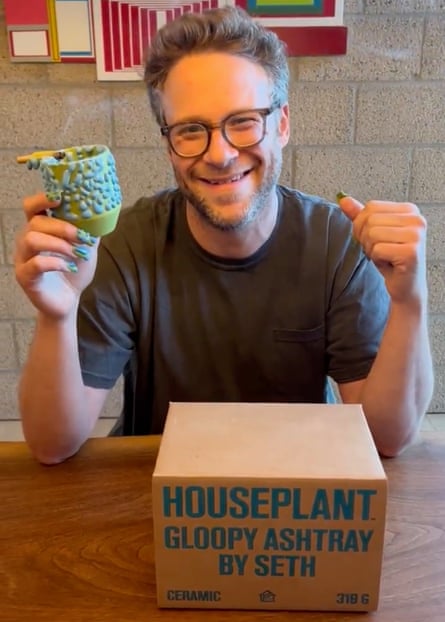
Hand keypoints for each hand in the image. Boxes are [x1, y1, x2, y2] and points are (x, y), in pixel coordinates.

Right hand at [14, 193, 99, 318]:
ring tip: (76, 254)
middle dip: (62, 227)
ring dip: (59, 244)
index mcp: (39, 230)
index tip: (59, 198)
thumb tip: (100, 213)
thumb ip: (89, 231)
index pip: (32, 208)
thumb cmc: (74, 271)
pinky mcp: (25, 277)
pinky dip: (56, 263)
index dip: (42, 199)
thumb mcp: (86, 248)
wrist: (69, 300)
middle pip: (36, 222)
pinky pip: (36, 264)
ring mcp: (23, 259)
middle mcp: (26, 241)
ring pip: (31, 240)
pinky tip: (70, 268)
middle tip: (82, 237)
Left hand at [338, 196, 427, 304]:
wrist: (405, 287)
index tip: (372, 239)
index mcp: (409, 210)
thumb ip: (360, 216)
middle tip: (379, 251)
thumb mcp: (374, 234)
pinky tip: (389, 264)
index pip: (371, 207)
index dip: (362, 225)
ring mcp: (416, 235)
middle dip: (366, 239)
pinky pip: (377, 250)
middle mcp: (416, 220)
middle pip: (370, 220)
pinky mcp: (411, 252)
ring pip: (372, 234)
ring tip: (385, 257)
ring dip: (372, 250)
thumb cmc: (391, 260)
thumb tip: (343, 200)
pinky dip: (377, 260)